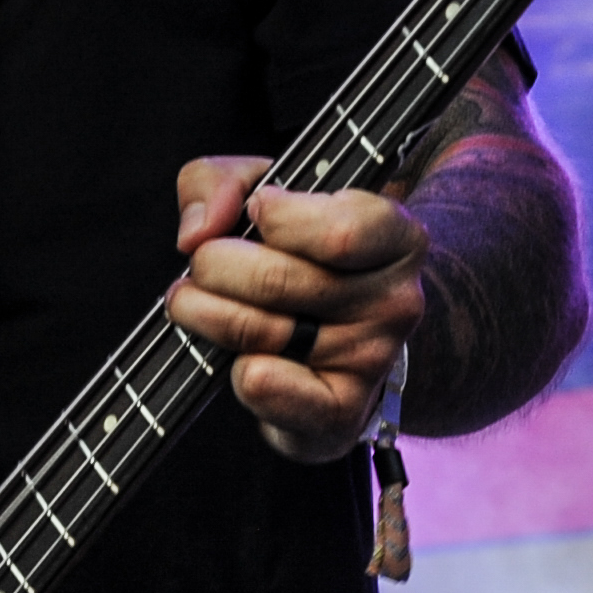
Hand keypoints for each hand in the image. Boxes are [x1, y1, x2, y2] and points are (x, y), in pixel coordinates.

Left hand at [166, 156, 426, 465]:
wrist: (349, 338)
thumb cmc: (301, 254)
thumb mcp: (264, 189)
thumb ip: (220, 181)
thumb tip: (198, 230)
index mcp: (397, 236)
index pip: (338, 233)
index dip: (275, 216)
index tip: (255, 211)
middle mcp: (396, 301)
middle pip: (276, 280)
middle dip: (212, 266)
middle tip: (201, 266)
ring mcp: (372, 361)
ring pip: (255, 331)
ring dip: (202, 312)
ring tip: (195, 302)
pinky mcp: (340, 411)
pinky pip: (265, 387)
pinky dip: (235, 370)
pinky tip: (238, 357)